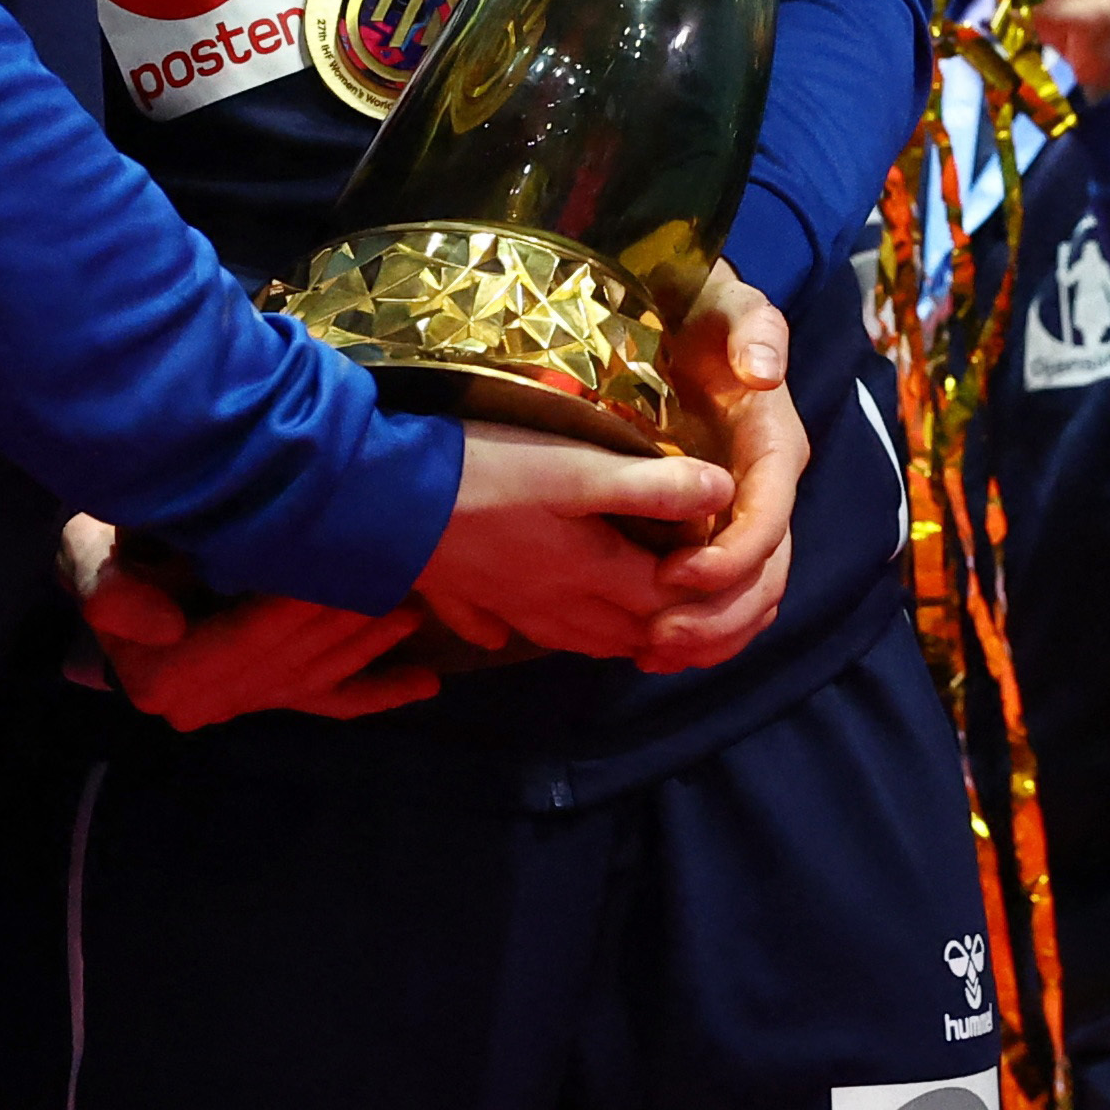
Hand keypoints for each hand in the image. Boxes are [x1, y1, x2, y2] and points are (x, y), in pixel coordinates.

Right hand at [59, 519, 439, 730]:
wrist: (114, 561)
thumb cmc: (108, 546)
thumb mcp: (87, 553)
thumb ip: (110, 590)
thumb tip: (166, 628)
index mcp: (163, 679)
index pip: (244, 640)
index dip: (291, 606)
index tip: (337, 566)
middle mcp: (199, 704)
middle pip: (287, 661)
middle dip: (342, 621)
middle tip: (395, 577)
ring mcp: (237, 707)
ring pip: (314, 678)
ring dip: (367, 646)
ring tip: (412, 604)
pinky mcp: (263, 701)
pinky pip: (325, 702)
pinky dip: (377, 693)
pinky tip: (424, 683)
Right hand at [413, 423, 734, 661]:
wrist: (382, 501)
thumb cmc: (486, 477)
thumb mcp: (578, 470)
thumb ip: (652, 486)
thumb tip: (724, 491)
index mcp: (590, 572)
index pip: (666, 598)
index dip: (704, 592)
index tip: (727, 574)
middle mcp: (553, 603)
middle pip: (624, 631)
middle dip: (666, 629)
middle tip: (694, 614)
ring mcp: (505, 605)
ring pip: (572, 639)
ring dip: (609, 637)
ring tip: (632, 629)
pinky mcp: (463, 596)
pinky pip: (499, 628)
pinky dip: (521, 632)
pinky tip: (514, 629)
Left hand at [640, 262, 807, 670]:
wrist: (683, 310)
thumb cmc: (704, 305)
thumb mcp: (729, 299)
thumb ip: (753, 328)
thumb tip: (763, 371)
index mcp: (774, 444)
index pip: (769, 518)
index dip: (731, 557)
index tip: (676, 577)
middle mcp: (767, 487)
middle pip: (766, 573)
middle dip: (719, 614)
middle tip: (656, 637)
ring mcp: (742, 511)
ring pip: (751, 595)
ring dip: (711, 634)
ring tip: (651, 654)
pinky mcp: (715, 526)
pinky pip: (726, 595)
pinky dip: (702, 629)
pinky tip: (652, 648)